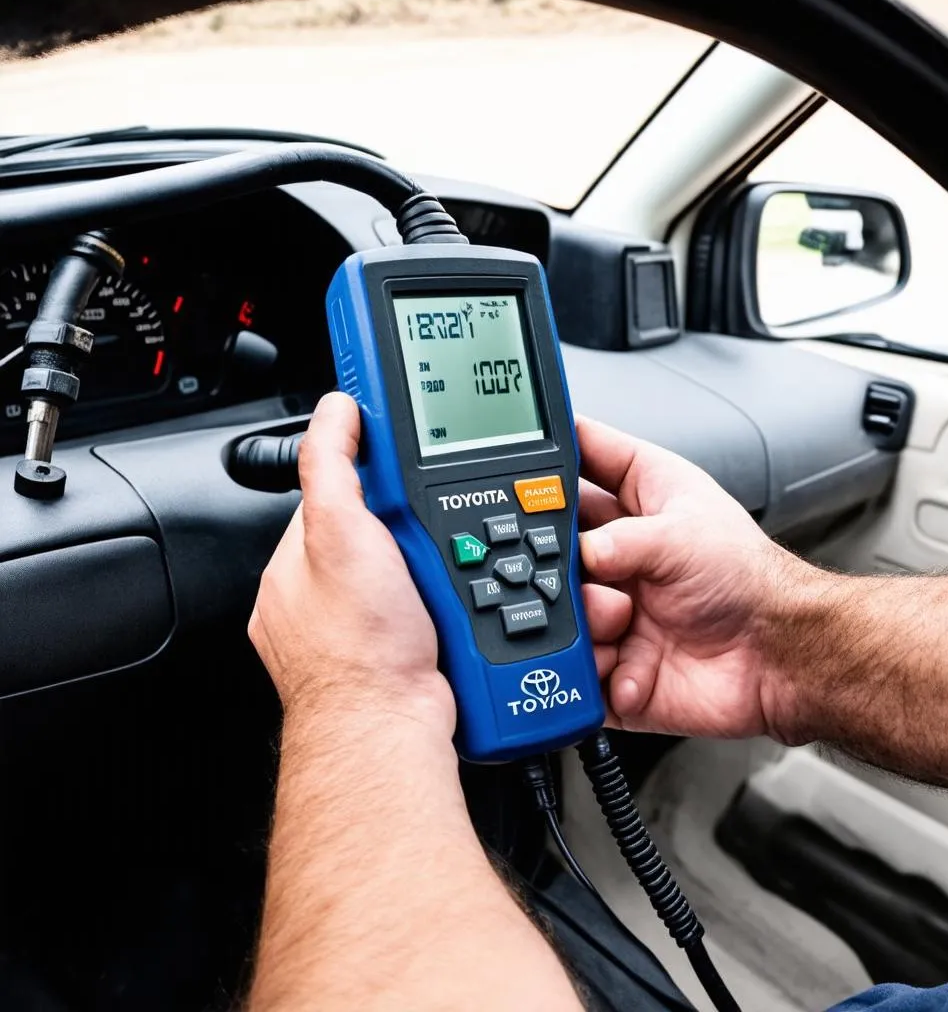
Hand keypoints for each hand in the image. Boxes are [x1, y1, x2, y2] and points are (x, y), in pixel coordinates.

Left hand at [249, 392, 453, 734]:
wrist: (389, 732)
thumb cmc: (357, 648)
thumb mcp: (338, 531)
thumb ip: (330, 464)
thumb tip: (335, 409)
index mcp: (296, 563)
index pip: (338, 495)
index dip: (375, 478)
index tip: (404, 467)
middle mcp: (320, 598)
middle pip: (380, 535)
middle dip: (413, 530)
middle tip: (436, 538)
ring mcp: (359, 630)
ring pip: (410, 576)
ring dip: (436, 569)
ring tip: (450, 578)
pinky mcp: (397, 658)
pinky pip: (429, 613)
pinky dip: (447, 607)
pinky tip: (456, 610)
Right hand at [578, 417, 817, 741]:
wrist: (779, 660)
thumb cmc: (753, 582)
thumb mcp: (683, 536)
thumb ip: (622, 540)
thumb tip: (578, 555)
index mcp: (640, 500)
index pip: (584, 458)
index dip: (552, 452)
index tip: (516, 454)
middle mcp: (622, 552)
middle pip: (555, 541)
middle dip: (554, 559)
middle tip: (570, 566)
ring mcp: (615, 607)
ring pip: (559, 608)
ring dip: (585, 618)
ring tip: (620, 620)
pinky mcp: (614, 662)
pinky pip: (577, 669)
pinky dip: (599, 671)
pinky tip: (632, 666)